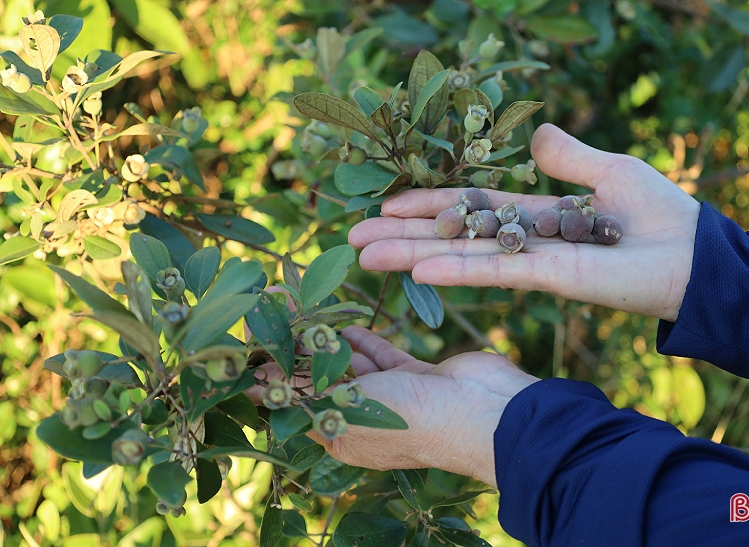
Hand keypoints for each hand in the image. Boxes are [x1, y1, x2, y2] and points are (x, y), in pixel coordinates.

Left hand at [246, 326, 537, 487]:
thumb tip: (257, 382)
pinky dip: (364, 341)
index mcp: (344, 438)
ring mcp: (394, 395)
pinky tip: (346, 325)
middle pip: (323, 379)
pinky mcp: (416, 374)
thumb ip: (304, 390)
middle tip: (277, 309)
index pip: (298, 405)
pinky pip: (382, 356)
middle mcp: (366, 419)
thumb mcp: (348, 407)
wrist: (482, 412)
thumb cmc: (410, 419)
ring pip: (352, 364)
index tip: (254, 341)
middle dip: (300, 346)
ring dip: (330, 339)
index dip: (275, 374)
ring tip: (304, 306)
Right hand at [349, 124, 700, 321]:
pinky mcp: (550, 277)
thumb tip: (533, 135)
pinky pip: (494, 272)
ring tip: (365, 255)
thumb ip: (568, 158)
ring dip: (413, 255)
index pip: (470, 209)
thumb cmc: (661, 214)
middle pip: (453, 235)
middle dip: (405, 235)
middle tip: (355, 238)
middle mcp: (524, 241)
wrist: (697, 257)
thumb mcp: (609, 170)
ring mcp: (533, 262)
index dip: (429, 205)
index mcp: (535, 216)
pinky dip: (457, 270)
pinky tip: (419, 269)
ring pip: (462, 256)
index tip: (388, 202)